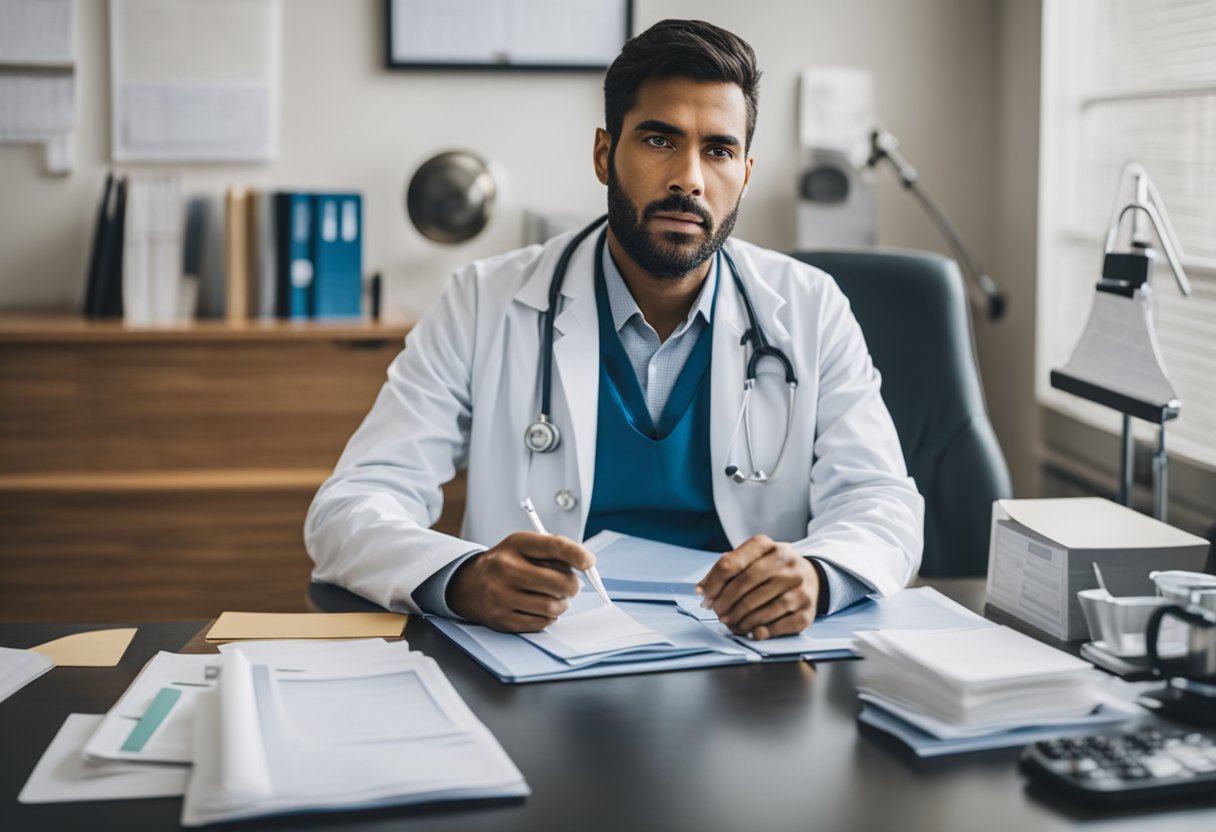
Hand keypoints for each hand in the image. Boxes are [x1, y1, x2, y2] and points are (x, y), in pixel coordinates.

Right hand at [447, 532, 595, 632]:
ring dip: (562, 604)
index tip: (589, 562)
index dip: (576, 555)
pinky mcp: (502, 619)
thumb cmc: (506, 563)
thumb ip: (554, 550)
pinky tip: (540, 608)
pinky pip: (541, 623)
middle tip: (570, 586)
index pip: (553, 546)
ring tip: (554, 597)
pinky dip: (548, 617)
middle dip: (572, 586)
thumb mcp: (524, 546)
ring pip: (553, 606)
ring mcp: (502, 596)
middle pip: (559, 583)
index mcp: (516, 545)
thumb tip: (586, 564)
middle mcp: (506, 568)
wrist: (468, 584)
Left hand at [695, 535, 819, 639]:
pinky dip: (759, 631)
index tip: (704, 595)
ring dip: (738, 620)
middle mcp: (786, 561)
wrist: (811, 577)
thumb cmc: (772, 570)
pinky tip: (750, 629)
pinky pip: (776, 626)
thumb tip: (703, 591)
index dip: (713, 583)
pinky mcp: (807, 610)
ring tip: (730, 622)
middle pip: (744, 585)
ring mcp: (799, 586)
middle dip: (724, 603)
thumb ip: (726, 571)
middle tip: (717, 613)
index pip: (731, 563)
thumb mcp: (751, 559)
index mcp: (766, 545)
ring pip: (759, 608)